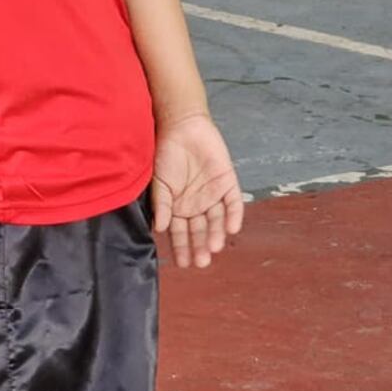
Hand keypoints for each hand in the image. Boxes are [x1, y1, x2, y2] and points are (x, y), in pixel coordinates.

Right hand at [150, 112, 244, 269]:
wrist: (181, 127)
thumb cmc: (165, 153)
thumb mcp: (158, 182)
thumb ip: (160, 204)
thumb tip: (159, 228)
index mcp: (177, 207)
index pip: (180, 233)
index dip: (182, 248)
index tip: (184, 264)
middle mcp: (196, 205)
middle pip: (200, 231)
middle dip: (200, 247)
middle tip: (201, 262)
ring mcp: (213, 194)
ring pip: (217, 220)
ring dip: (216, 234)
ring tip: (213, 248)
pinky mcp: (228, 183)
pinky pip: (233, 203)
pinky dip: (233, 216)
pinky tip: (231, 228)